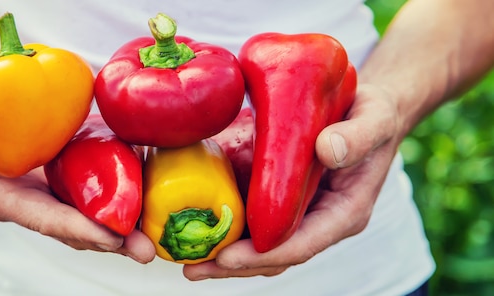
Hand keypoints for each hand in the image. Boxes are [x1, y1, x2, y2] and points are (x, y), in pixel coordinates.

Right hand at [0, 98, 155, 263]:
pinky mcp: (71, 178)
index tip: (109, 238)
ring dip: (124, 228)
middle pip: (75, 228)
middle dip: (110, 240)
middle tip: (145, 250)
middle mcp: (34, 203)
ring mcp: (55, 193)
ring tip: (154, 237)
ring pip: (92, 216)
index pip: (43, 219)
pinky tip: (153, 196)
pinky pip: (99, 193)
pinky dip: (125, 197)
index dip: (75, 229)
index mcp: (5, 198)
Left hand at [183, 84, 400, 279]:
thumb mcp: (375, 120)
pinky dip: (226, 224)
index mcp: (343, 212)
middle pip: (273, 255)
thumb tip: (328, 150)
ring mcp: (298, 212)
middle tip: (192, 268)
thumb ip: (358, 136)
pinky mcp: (281, 198)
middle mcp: (318, 220)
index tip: (226, 257)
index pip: (302, 245)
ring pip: (259, 243)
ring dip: (223, 252)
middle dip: (233, 264)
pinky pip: (253, 218)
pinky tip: (195, 221)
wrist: (366, 110)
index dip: (263, 256)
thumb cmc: (374, 115)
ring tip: (183, 255)